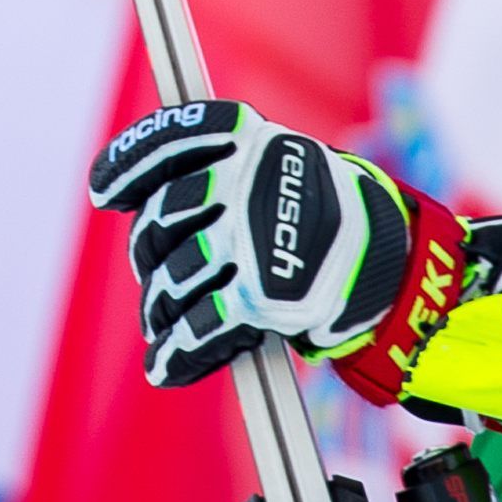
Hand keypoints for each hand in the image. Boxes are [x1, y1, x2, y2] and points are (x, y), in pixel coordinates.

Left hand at [90, 100, 417, 387]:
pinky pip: (198, 328)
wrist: (398, 267)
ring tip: (163, 323)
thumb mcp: (287, 170)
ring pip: (173, 278)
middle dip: (149, 252)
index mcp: (254, 141)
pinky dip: (176, 353)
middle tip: (154, 274)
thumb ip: (226, 174)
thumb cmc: (331, 221)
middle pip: (162, 218)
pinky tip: (166, 364)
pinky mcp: (260, 295)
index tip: (103, 190)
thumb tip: (148, 201)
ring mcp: (252, 238)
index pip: (176, 136)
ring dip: (160, 308)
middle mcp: (248, 183)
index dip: (130, 161)